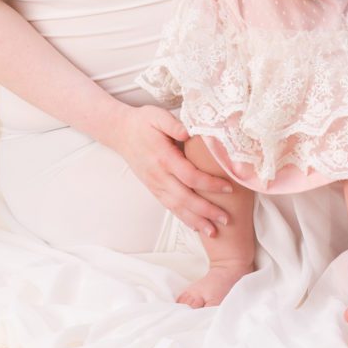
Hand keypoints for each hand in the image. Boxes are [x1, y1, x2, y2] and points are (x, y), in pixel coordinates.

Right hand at [110, 104, 232, 237]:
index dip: (209, 184)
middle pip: (185, 198)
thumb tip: (189, 132)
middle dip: (206, 211)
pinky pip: (169, 206)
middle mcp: (159, 175)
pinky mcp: (153, 188)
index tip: (228, 188)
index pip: (190, 176)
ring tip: (213, 231)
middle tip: (226, 219)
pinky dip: (183, 218)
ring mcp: (155, 184)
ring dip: (195, 221)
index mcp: (163, 157)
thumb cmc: (143, 122)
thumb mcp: (157, 116)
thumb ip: (173, 124)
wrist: (120, 131)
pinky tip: (195, 226)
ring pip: (176, 207)